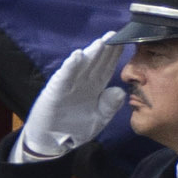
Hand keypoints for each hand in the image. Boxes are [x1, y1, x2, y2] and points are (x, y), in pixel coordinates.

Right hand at [16, 28, 130, 159]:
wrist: (52, 142)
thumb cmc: (75, 129)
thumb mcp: (98, 119)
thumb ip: (109, 107)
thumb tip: (121, 91)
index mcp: (94, 88)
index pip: (107, 69)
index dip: (115, 57)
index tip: (126, 43)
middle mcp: (82, 83)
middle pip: (96, 63)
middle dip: (105, 50)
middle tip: (115, 34)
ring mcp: (68, 85)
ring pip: (82, 66)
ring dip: (90, 54)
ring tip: (101, 42)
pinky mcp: (55, 91)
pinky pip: (64, 77)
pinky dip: (70, 67)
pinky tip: (77, 56)